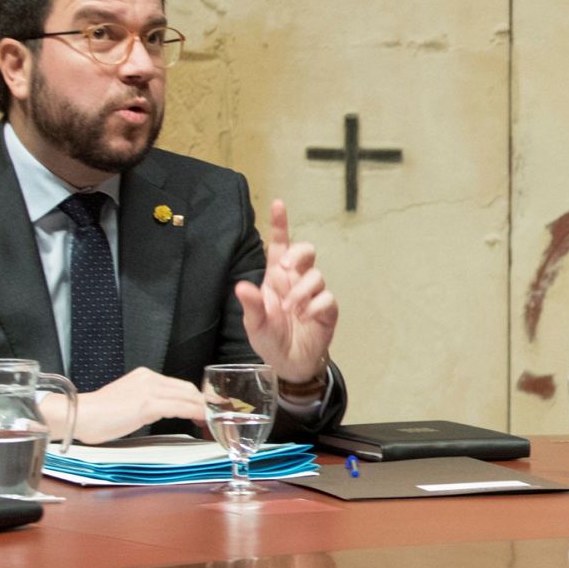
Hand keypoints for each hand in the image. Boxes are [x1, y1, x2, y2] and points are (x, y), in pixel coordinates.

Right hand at [40, 366, 206, 443]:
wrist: (80, 415)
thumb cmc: (97, 415)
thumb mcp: (126, 400)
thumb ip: (145, 401)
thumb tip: (161, 411)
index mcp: (144, 376)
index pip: (179, 385)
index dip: (195, 399)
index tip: (202, 411)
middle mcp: (149, 378)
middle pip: (187, 389)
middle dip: (202, 404)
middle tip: (210, 419)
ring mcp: (149, 390)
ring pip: (187, 396)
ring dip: (202, 410)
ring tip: (207, 423)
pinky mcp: (147, 404)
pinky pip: (180, 407)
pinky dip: (195, 413)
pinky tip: (200, 421)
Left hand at [237, 200, 338, 384]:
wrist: (290, 363)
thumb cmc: (270, 339)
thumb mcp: (254, 324)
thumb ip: (250, 305)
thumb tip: (241, 286)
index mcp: (276, 278)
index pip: (280, 245)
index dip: (280, 224)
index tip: (278, 204)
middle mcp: (296, 281)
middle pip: (306, 251)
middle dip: (299, 254)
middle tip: (287, 269)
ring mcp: (314, 294)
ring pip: (316, 275)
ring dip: (302, 291)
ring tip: (292, 311)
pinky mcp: (327, 309)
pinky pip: (327, 298)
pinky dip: (315, 307)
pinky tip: (305, 318)